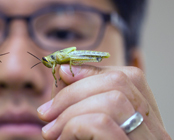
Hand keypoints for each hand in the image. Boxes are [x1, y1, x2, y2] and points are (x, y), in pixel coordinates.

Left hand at [37, 64, 170, 139]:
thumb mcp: (84, 133)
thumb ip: (80, 106)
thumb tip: (65, 70)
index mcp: (147, 127)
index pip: (129, 78)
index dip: (92, 70)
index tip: (62, 75)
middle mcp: (158, 136)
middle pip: (120, 82)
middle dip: (74, 90)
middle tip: (45, 113)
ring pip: (112, 99)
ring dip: (69, 110)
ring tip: (50, 132)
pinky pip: (101, 123)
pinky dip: (73, 126)